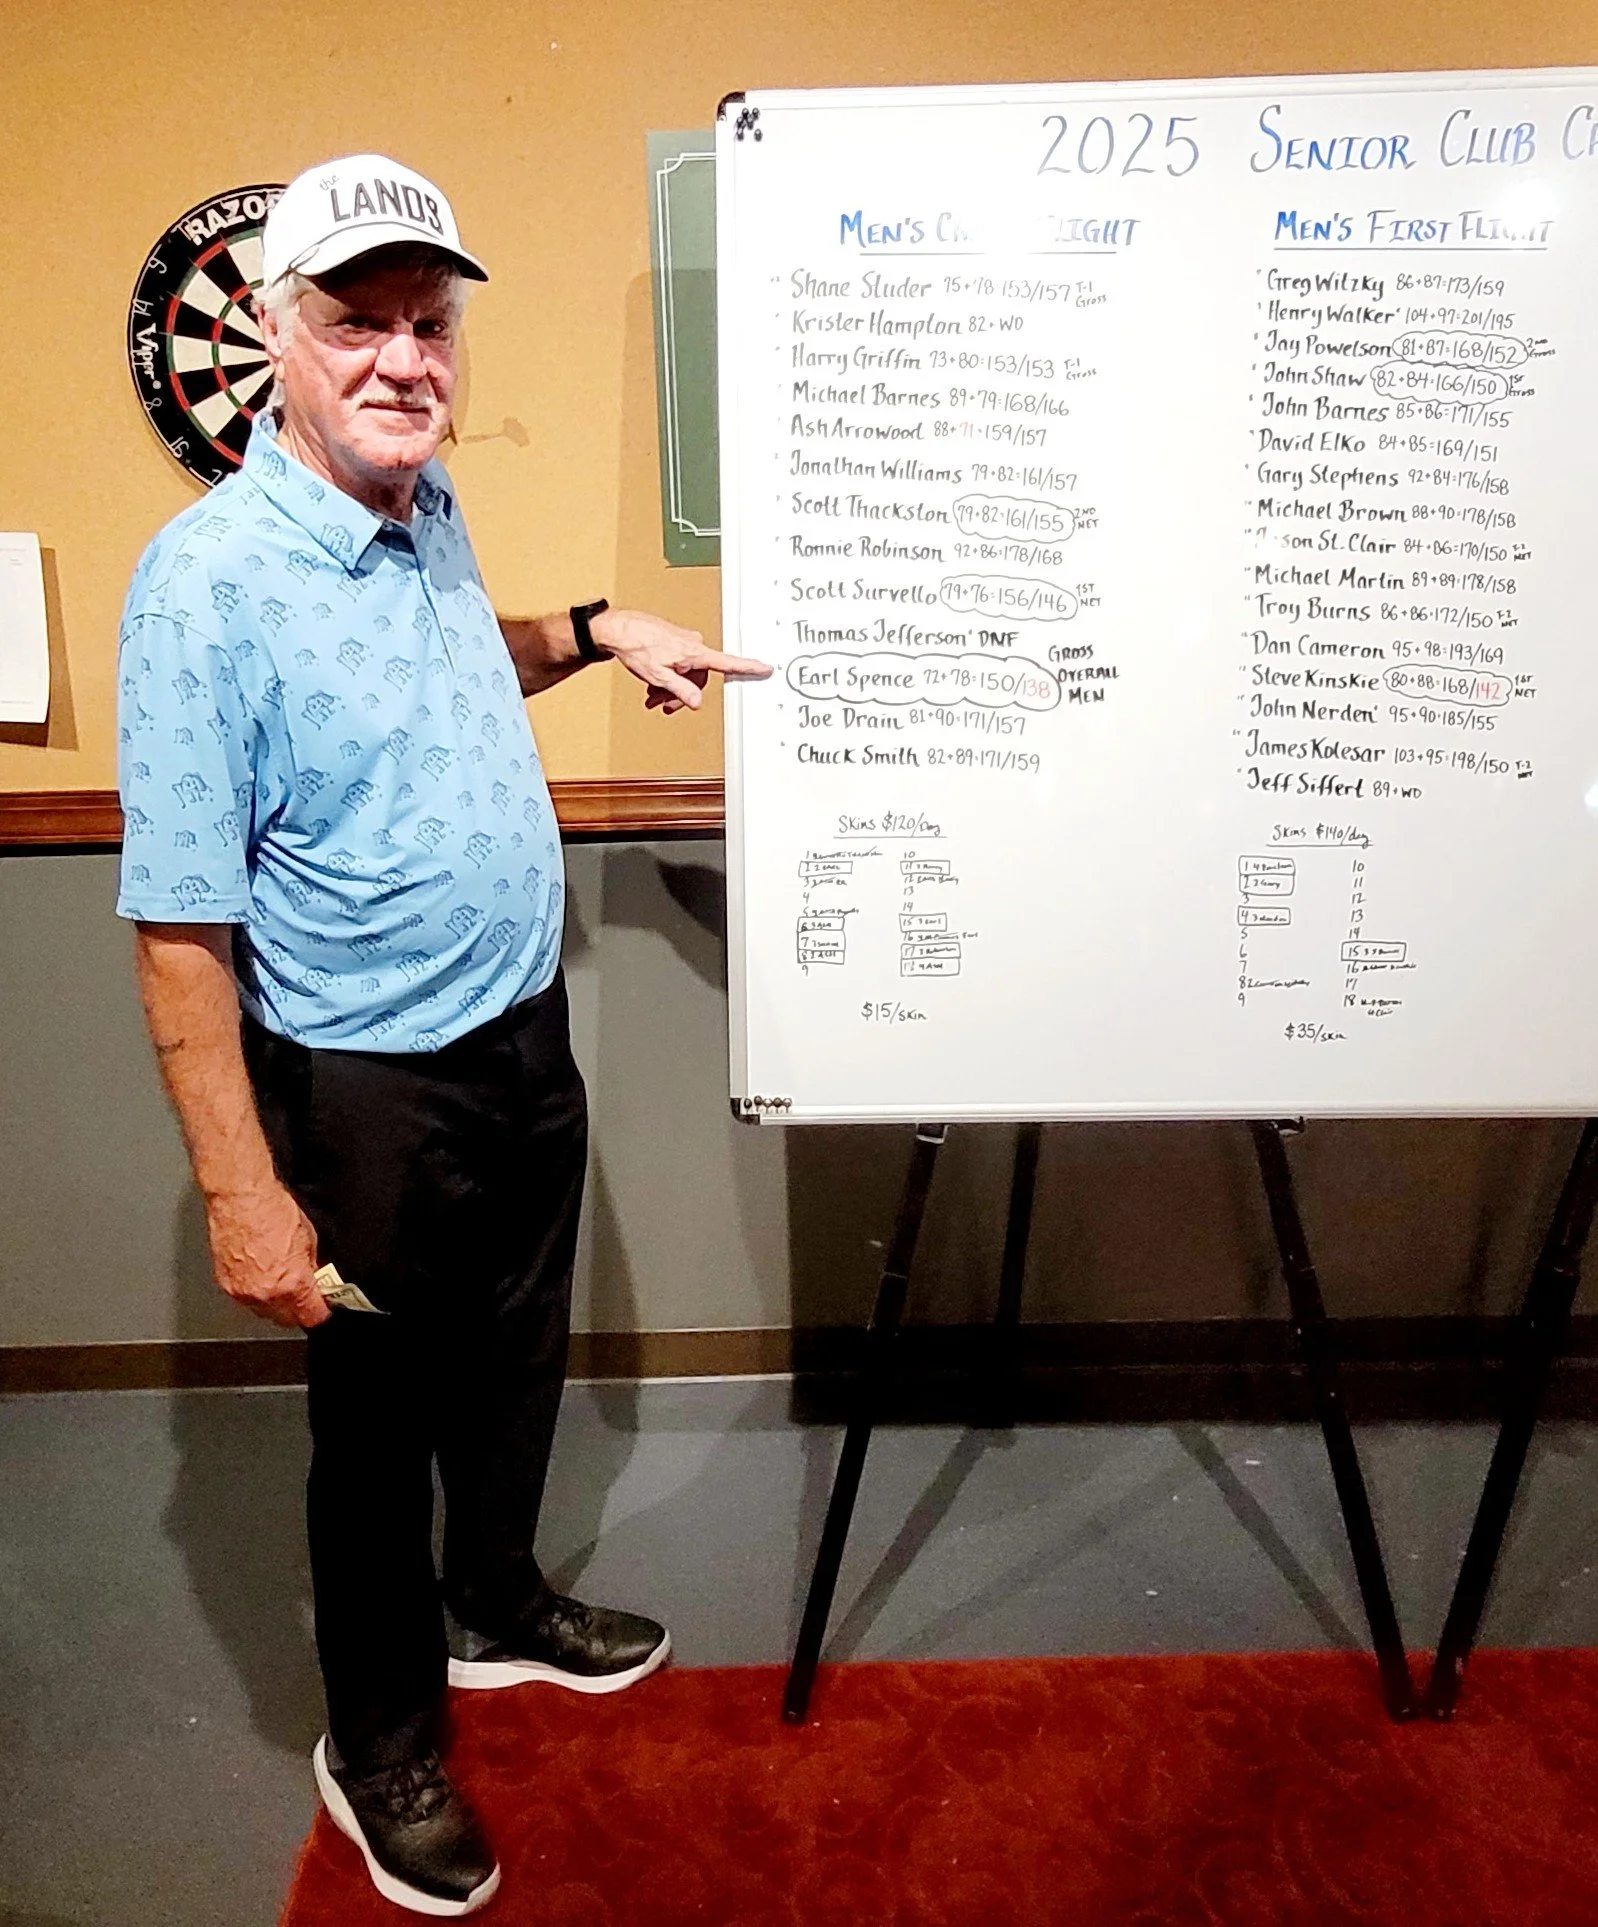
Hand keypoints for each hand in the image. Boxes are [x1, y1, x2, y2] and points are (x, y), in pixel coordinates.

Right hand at [205, 1182, 329, 1328]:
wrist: (239, 1197)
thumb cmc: (272, 1209)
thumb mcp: (309, 1238)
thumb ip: (312, 1266)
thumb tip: (315, 1278)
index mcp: (291, 1284)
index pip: (311, 1316)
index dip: (320, 1311)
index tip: (323, 1306)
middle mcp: (265, 1294)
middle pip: (287, 1319)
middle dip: (298, 1310)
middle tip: (304, 1294)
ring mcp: (242, 1292)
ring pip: (264, 1312)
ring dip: (275, 1303)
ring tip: (280, 1282)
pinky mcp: (224, 1284)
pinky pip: (245, 1299)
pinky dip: (255, 1292)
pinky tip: (261, 1275)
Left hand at [592, 608, 771, 714]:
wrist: (617, 629)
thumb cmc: (635, 645)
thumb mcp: (657, 675)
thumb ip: (680, 690)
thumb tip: (697, 703)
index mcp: (693, 653)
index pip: (726, 663)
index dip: (747, 667)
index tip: (765, 668)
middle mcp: (692, 645)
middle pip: (699, 678)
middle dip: (682, 694)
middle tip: (664, 705)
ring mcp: (683, 643)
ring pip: (686, 673)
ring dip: (671, 688)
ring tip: (652, 697)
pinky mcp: (673, 642)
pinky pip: (677, 665)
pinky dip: (666, 677)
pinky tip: (652, 684)